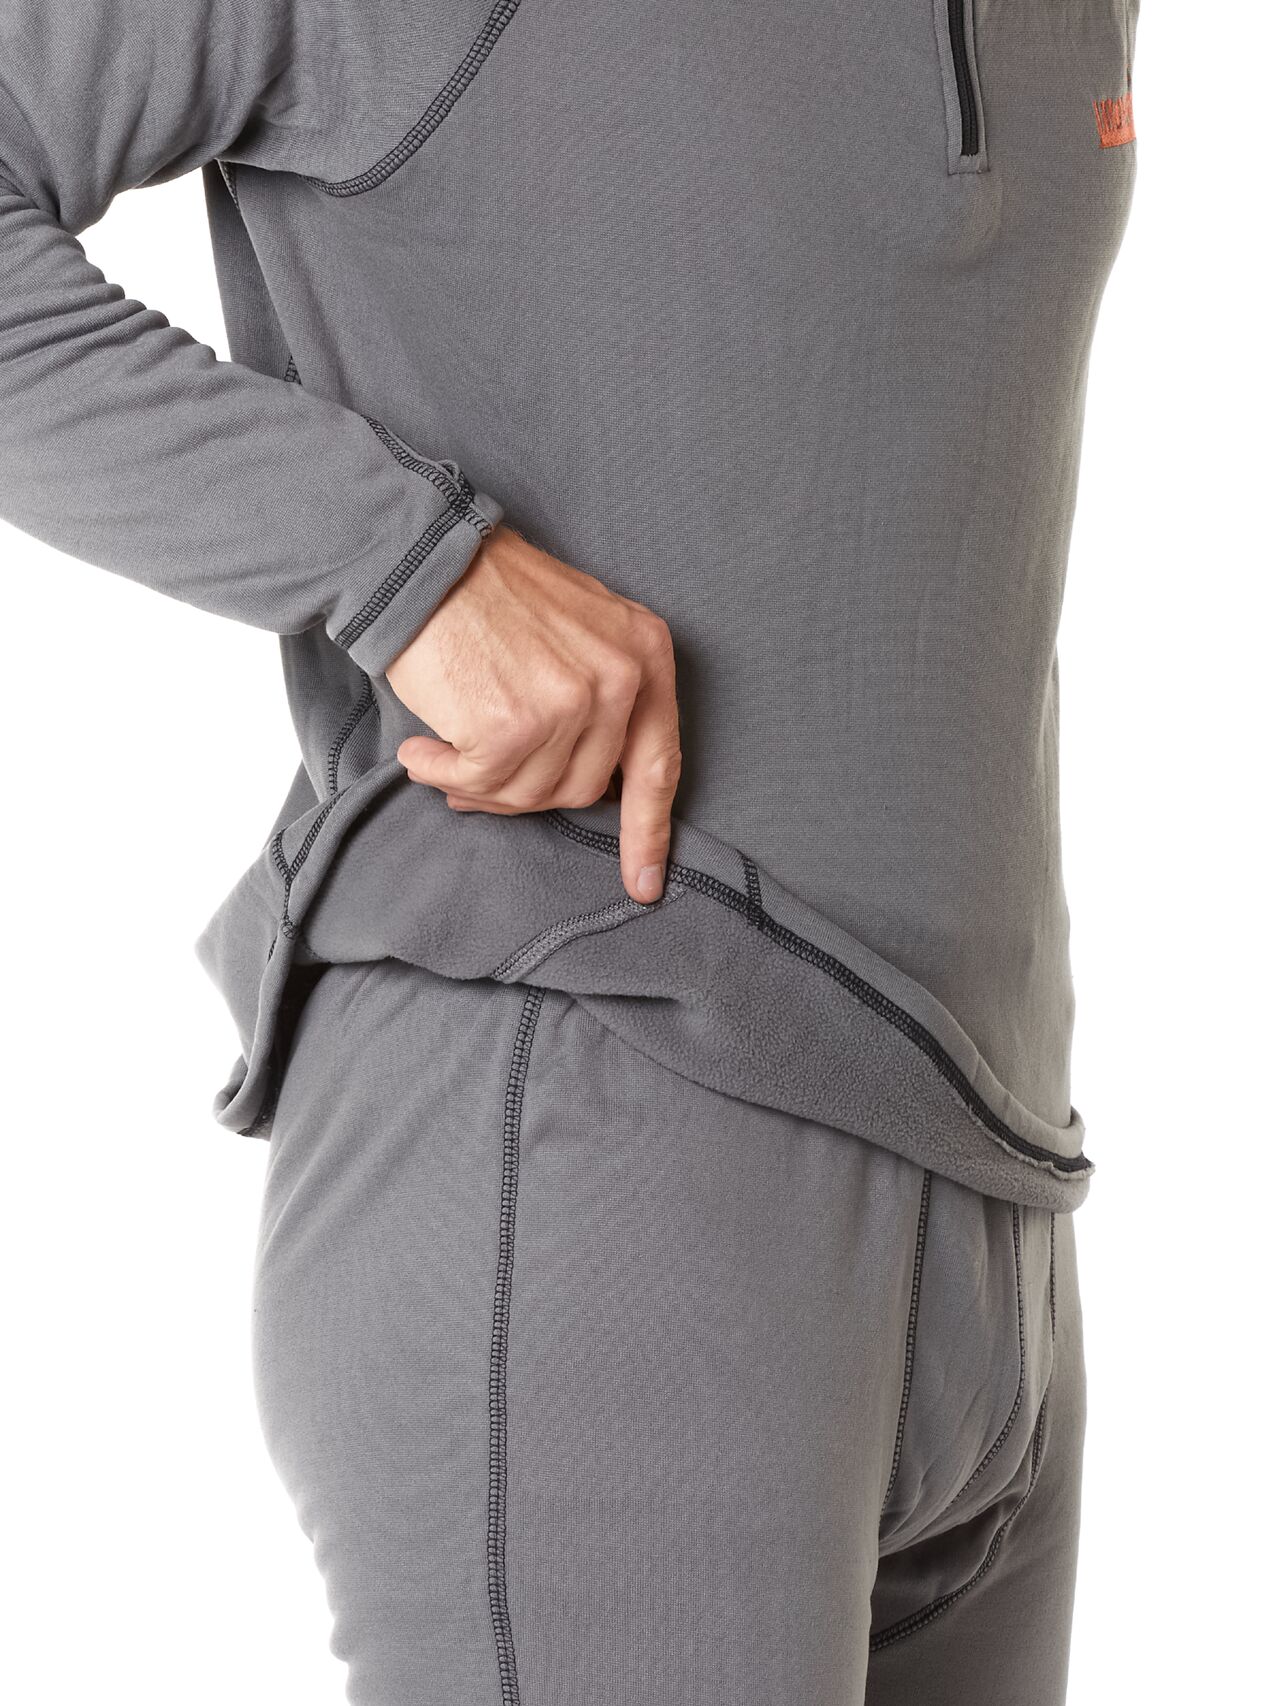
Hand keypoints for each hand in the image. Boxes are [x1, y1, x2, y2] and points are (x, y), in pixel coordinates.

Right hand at [386, 525, 680, 902]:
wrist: (423, 559)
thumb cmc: (492, 593)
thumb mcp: (582, 629)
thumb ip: (603, 700)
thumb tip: (590, 787)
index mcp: (647, 655)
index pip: (658, 764)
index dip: (648, 832)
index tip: (644, 883)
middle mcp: (621, 680)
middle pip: (583, 789)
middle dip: (527, 791)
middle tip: (478, 768)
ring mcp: (570, 704)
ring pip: (531, 794)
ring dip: (481, 784)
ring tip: (447, 751)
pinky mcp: (513, 725)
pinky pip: (479, 784)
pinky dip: (442, 773)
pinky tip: (423, 749)